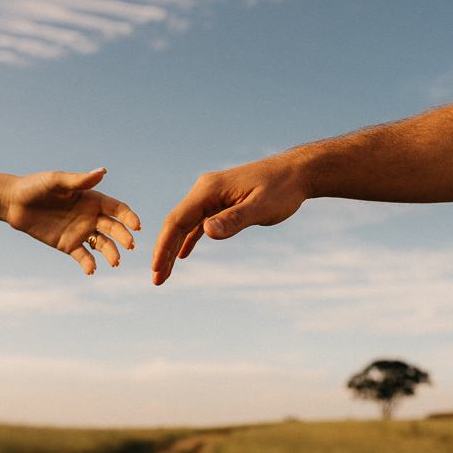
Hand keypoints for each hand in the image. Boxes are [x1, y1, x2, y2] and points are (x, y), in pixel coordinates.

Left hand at [0, 168, 140, 274]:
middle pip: (114, 228)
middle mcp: (91, 216)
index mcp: (92, 199)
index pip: (117, 209)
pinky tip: (91, 270)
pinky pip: (83, 256)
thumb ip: (79, 180)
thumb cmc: (35, 186)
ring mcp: (81, 232)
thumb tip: (103, 172)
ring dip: (111, 253)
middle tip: (130, 246)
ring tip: (115, 262)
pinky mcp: (68, 245)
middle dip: (124, 237)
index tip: (137, 226)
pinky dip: (89, 264)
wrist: (13, 203)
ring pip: (103, 244)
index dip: (129, 217)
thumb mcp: (56, 181)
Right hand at [152, 154, 307, 284]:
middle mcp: (205, 190)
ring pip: (185, 225)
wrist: (296, 172)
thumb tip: (207, 232)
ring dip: (174, 248)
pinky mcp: (221, 202)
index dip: (164, 245)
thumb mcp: (262, 207)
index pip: (177, 220)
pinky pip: (197, 223)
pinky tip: (182, 256)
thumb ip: (235, 219)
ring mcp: (211, 196)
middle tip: (157, 280)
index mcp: (209, 189)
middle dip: (164, 251)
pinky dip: (188, 240)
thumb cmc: (282, 189)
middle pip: (176, 223)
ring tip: (164, 274)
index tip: (156, 268)